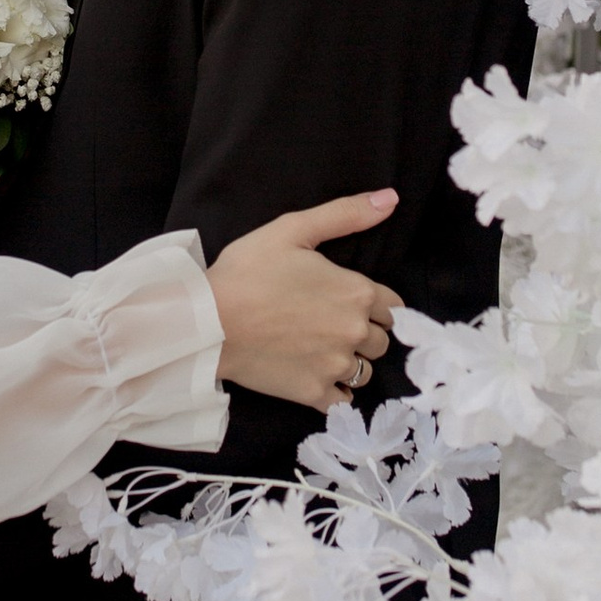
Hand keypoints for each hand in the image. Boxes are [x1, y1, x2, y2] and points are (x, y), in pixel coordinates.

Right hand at [206, 191, 402, 410]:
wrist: (206, 321)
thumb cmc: (246, 271)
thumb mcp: (293, 230)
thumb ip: (346, 214)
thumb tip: (391, 198)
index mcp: (357, 292)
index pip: (394, 307)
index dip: (374, 303)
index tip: (349, 302)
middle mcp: (355, 332)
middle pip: (382, 341)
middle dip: (364, 333)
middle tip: (330, 324)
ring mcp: (335, 366)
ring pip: (365, 372)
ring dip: (351, 363)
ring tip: (321, 350)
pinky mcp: (313, 393)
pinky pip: (343, 402)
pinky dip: (335, 393)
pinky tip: (316, 377)